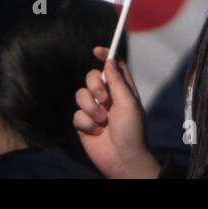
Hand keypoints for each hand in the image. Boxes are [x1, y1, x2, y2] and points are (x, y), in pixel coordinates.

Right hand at [73, 46, 158, 178]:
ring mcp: (94, 110)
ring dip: (90, 108)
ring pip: (80, 95)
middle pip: (91, 77)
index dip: (105, 56)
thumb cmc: (131, 130)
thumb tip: (109, 60)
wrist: (122, 158)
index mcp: (122, 89)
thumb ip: (117, 81)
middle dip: (94, 86)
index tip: (97, 50)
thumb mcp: (128, 103)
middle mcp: (107, 97)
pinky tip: (96, 132)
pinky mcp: (84, 123)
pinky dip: (86, 123)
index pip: (113, 67)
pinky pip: (77, 114)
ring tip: (102, 121)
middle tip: (104, 98)